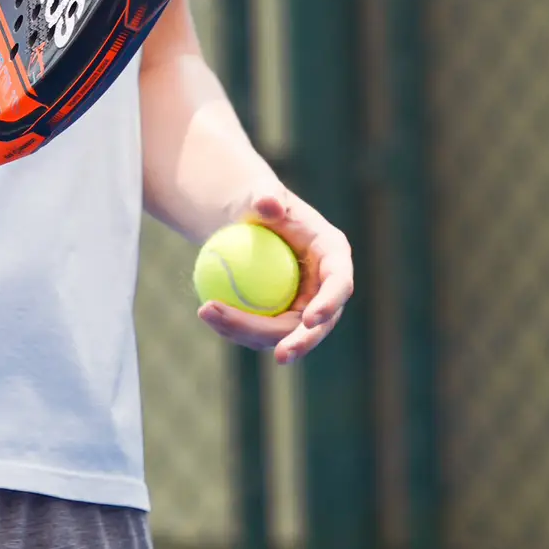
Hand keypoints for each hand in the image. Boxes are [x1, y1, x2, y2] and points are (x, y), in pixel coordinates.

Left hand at [195, 188, 352, 364]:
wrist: (244, 222)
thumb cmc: (256, 202)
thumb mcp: (259, 192)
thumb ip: (265, 195)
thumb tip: (267, 204)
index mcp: (332, 254)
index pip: (339, 283)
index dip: (329, 304)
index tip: (308, 320)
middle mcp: (324, 286)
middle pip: (317, 323)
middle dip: (300, 342)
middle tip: (278, 355)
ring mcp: (303, 305)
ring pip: (284, 334)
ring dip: (249, 333)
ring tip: (209, 312)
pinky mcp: (279, 317)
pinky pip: (260, 331)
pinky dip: (234, 327)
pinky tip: (208, 313)